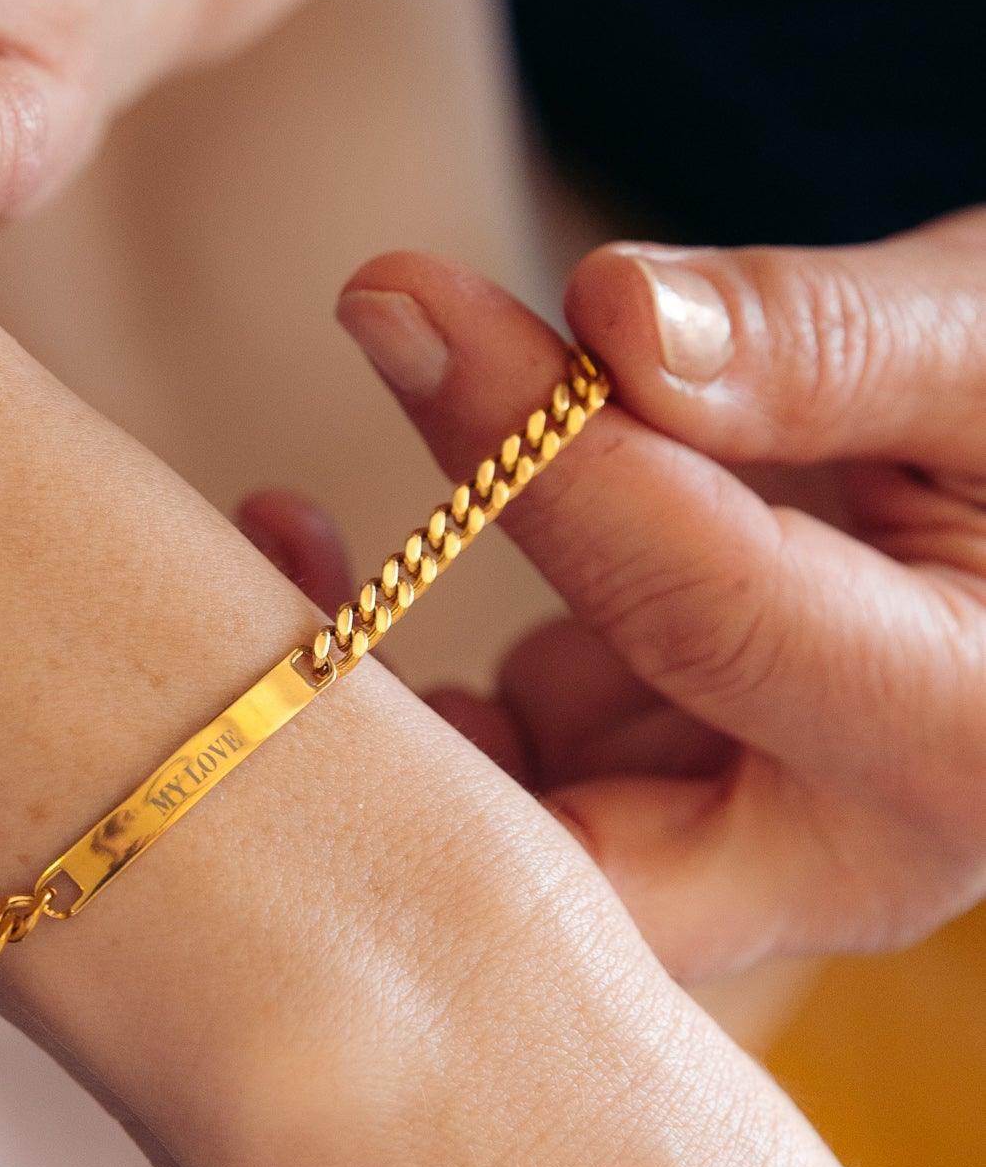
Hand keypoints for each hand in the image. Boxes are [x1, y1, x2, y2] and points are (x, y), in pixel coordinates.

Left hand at [243, 209, 985, 981]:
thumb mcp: (984, 340)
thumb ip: (821, 342)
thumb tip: (619, 322)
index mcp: (964, 735)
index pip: (701, 602)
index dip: (532, 446)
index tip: (392, 300)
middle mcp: (841, 844)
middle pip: (576, 866)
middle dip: (400, 741)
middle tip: (253, 575)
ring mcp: (732, 838)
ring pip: (507, 839)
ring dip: (370, 710)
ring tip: (275, 543)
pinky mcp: (652, 794)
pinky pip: (500, 777)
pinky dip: (407, 691)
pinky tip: (326, 568)